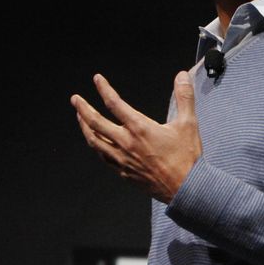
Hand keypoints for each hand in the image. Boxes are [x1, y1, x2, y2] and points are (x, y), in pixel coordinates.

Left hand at [70, 71, 201, 202]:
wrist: (186, 188)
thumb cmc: (186, 158)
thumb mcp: (188, 123)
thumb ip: (184, 97)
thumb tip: (181, 76)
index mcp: (140, 128)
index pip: (115, 104)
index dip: (104, 89)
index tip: (97, 80)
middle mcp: (126, 143)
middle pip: (95, 123)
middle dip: (82, 109)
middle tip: (75, 99)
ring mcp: (122, 159)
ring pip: (94, 141)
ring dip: (84, 127)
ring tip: (80, 118)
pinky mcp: (124, 172)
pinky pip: (103, 157)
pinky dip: (96, 146)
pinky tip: (96, 143)